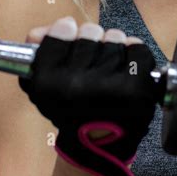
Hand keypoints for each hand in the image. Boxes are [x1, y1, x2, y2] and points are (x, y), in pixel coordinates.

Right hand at [19, 17, 156, 175]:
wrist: (99, 144)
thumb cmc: (71, 110)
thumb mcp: (43, 87)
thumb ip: (37, 54)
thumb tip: (39, 31)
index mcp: (49, 84)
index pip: (61, 31)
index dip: (66, 31)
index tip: (70, 34)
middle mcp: (78, 85)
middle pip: (90, 31)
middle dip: (91, 40)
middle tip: (92, 56)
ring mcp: (110, 86)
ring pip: (114, 38)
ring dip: (112, 47)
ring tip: (109, 66)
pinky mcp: (138, 88)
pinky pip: (138, 48)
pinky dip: (134, 54)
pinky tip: (127, 69)